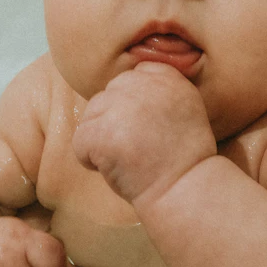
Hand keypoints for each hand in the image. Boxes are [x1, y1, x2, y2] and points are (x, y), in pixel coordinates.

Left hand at [73, 62, 216, 203]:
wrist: (184, 190)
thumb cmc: (184, 158)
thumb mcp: (186, 107)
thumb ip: (158, 89)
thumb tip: (122, 87)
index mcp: (166, 76)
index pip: (131, 78)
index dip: (132, 107)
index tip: (148, 130)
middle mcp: (143, 85)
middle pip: (108, 94)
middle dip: (114, 121)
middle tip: (138, 147)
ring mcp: (121, 107)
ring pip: (90, 115)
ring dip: (101, 138)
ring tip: (127, 158)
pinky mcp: (103, 132)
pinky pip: (80, 141)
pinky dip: (90, 160)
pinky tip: (115, 168)